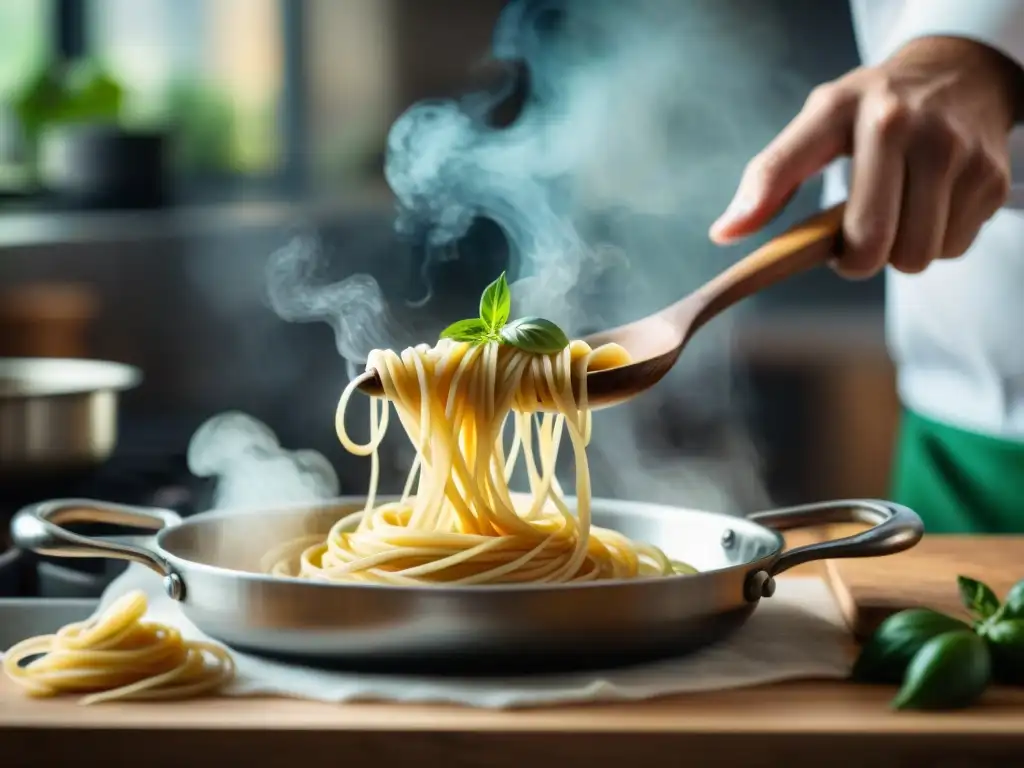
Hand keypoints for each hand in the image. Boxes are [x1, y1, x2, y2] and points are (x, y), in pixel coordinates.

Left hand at [709, 36, 1023, 278]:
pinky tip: (932, 205)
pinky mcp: (992, 178)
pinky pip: (954, 247)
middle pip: (872, 246)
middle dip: (860, 256)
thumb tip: (724, 234)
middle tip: (859, 233)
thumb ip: (770, 175)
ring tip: (899, 211)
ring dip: (904, 250)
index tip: (758, 251)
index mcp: (849, 111)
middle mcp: (907, 127)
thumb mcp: (818, 122)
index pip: (790, 172)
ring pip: (918, 256)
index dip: (775, 219)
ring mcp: (957, 153)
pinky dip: (939, 239)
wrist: (960, 74)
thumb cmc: (873, 108)